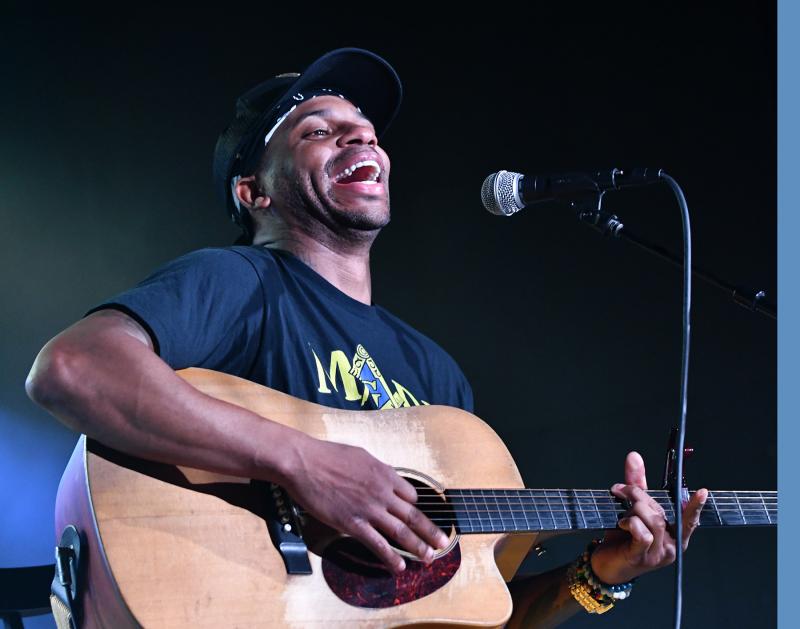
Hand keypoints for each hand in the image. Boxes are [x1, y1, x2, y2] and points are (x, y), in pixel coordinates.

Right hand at [282, 436, 449, 573]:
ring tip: (429, 558)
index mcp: (385, 474)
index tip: (419, 516)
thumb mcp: (360, 456)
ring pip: (400, 532)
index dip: (416, 507)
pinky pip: (377, 544)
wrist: (305, 462)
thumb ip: (375, 470)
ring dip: (417, 547)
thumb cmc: (328, 455)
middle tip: (443, 543)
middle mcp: (382, 492)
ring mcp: (369, 509)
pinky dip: (390, 558)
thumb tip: (382, 477)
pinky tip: (399, 567)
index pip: (410, 495)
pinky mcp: (352, 523)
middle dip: (431, 532)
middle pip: (413, 515)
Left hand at [590, 451, 706, 583]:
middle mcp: (670, 547)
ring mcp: (657, 555)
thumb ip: (636, 484)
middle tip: (620, 490)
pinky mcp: (641, 558)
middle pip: (660, 513)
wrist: (605, 564)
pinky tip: (621, 524)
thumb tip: (634, 456)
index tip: (704, 491)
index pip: (689, 520)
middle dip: (638, 496)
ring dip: (633, 509)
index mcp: (674, 536)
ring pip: (653, 521)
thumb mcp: (632, 509)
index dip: (696, 506)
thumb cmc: (623, 538)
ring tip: (621, 511)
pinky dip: (630, 523)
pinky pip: (642, 534)